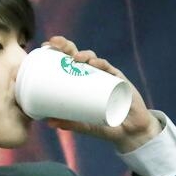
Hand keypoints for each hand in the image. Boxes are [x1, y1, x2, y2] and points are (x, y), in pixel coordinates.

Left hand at [41, 36, 161, 152]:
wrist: (130, 132)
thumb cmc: (106, 126)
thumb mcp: (86, 125)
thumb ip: (70, 123)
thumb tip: (48, 122)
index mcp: (82, 82)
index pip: (68, 62)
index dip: (57, 52)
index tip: (45, 46)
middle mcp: (93, 76)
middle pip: (78, 55)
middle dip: (66, 46)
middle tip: (54, 43)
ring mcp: (106, 76)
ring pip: (93, 59)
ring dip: (83, 54)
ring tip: (75, 58)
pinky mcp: (120, 81)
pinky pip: (109, 69)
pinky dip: (101, 64)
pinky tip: (94, 64)